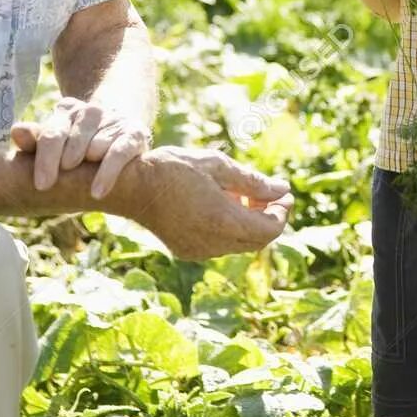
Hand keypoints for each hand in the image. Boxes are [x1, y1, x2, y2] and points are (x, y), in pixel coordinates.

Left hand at [10, 97, 149, 196]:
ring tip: (85, 182)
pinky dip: (107, 173)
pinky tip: (97, 192)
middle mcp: (91, 111)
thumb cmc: (77, 148)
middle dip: (67, 164)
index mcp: (66, 110)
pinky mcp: (135, 133)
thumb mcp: (55, 145)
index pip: (52, 134)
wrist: (121, 137)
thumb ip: (35, 141)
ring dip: (90, 167)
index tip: (42, 185)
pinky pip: (119, 154)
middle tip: (66, 178)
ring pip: (96, 147)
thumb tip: (16, 131)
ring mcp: (114, 120)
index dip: (46, 160)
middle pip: (73, 141)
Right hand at [114, 146, 294, 259]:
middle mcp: (213, 242)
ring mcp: (199, 250)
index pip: (270, 229)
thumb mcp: (217, 165)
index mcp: (223, 220)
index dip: (282, 212)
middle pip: (258, 240)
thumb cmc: (174, 168)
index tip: (284, 194)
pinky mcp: (187, 250)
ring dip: (249, 224)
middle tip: (269, 195)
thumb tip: (283, 190)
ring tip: (243, 196)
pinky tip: (222, 206)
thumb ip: (252, 181)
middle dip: (269, 218)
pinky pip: (220, 246)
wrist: (132, 186)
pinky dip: (230, 230)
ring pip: (240, 245)